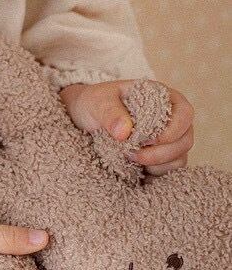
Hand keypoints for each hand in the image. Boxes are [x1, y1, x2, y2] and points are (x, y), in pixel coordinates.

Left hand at [59, 80, 193, 174]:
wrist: (84, 116)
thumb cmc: (95, 102)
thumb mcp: (97, 101)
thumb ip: (110, 112)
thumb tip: (125, 132)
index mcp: (161, 96)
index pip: (185, 111)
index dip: (174, 128)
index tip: (150, 140)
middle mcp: (169, 118)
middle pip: (185, 139)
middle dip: (162, 152)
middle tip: (134, 154)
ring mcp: (167, 139)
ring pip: (180, 157)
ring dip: (158, 164)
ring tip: (131, 158)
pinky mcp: (160, 158)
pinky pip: (170, 171)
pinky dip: (156, 173)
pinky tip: (137, 170)